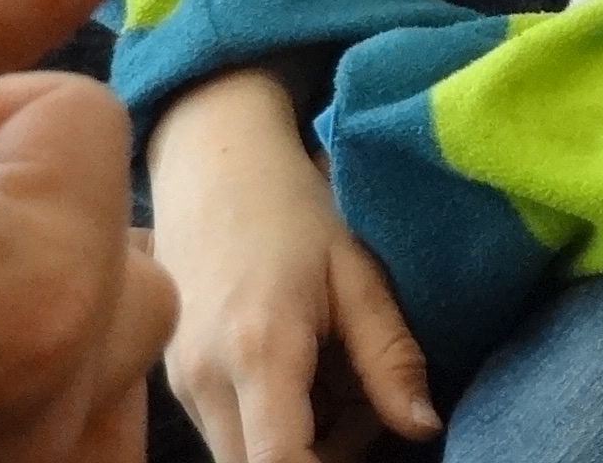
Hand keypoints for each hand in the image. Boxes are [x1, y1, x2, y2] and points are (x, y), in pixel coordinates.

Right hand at [150, 71, 437, 462]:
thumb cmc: (294, 210)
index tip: (368, 447)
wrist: (213, 168)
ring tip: (342, 372)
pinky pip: (233, 433)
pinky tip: (308, 369)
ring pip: (248, 455)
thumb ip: (390, 357)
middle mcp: (206, 382)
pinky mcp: (178, 386)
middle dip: (328, 455)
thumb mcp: (358, 274)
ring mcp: (183, 388)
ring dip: (304, 441)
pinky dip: (278, 421)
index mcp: (259, 350)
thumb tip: (423, 427)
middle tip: (371, 401)